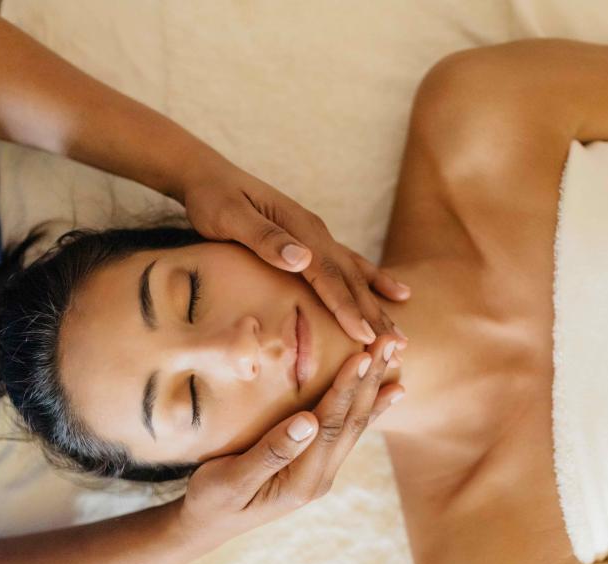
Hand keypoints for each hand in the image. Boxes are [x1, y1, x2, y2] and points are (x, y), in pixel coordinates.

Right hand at [176, 335, 403, 547]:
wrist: (208, 525)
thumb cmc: (211, 501)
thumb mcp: (231, 480)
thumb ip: (271, 452)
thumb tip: (307, 421)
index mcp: (302, 481)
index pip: (330, 426)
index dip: (346, 389)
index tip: (361, 356)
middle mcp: (320, 477)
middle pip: (353, 421)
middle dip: (371, 379)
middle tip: (390, 341)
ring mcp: (321, 472)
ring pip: (355, 423)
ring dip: (375, 386)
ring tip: (394, 354)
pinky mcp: (316, 464)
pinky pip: (347, 429)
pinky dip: (370, 406)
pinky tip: (389, 391)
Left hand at [180, 152, 410, 348]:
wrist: (208, 174)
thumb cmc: (213, 199)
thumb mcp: (229, 217)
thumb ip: (265, 238)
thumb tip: (302, 259)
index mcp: (299, 228)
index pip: (329, 275)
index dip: (348, 307)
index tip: (366, 336)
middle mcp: (315, 231)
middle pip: (352, 278)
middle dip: (375, 313)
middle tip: (398, 346)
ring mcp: (316, 234)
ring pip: (356, 274)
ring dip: (379, 304)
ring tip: (400, 333)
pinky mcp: (312, 239)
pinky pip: (349, 264)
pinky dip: (373, 280)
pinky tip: (394, 292)